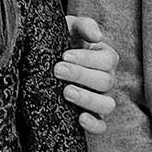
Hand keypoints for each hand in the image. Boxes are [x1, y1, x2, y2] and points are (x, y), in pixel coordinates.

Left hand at [58, 14, 118, 133]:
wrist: (45, 60)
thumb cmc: (61, 40)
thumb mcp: (70, 27)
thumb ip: (84, 26)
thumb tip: (97, 36)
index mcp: (105, 58)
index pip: (107, 60)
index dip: (87, 59)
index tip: (64, 55)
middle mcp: (107, 80)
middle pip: (106, 81)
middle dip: (81, 75)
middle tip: (57, 70)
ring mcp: (100, 100)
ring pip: (107, 104)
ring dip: (88, 99)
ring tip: (66, 92)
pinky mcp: (92, 117)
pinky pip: (101, 126)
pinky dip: (94, 124)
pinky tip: (79, 118)